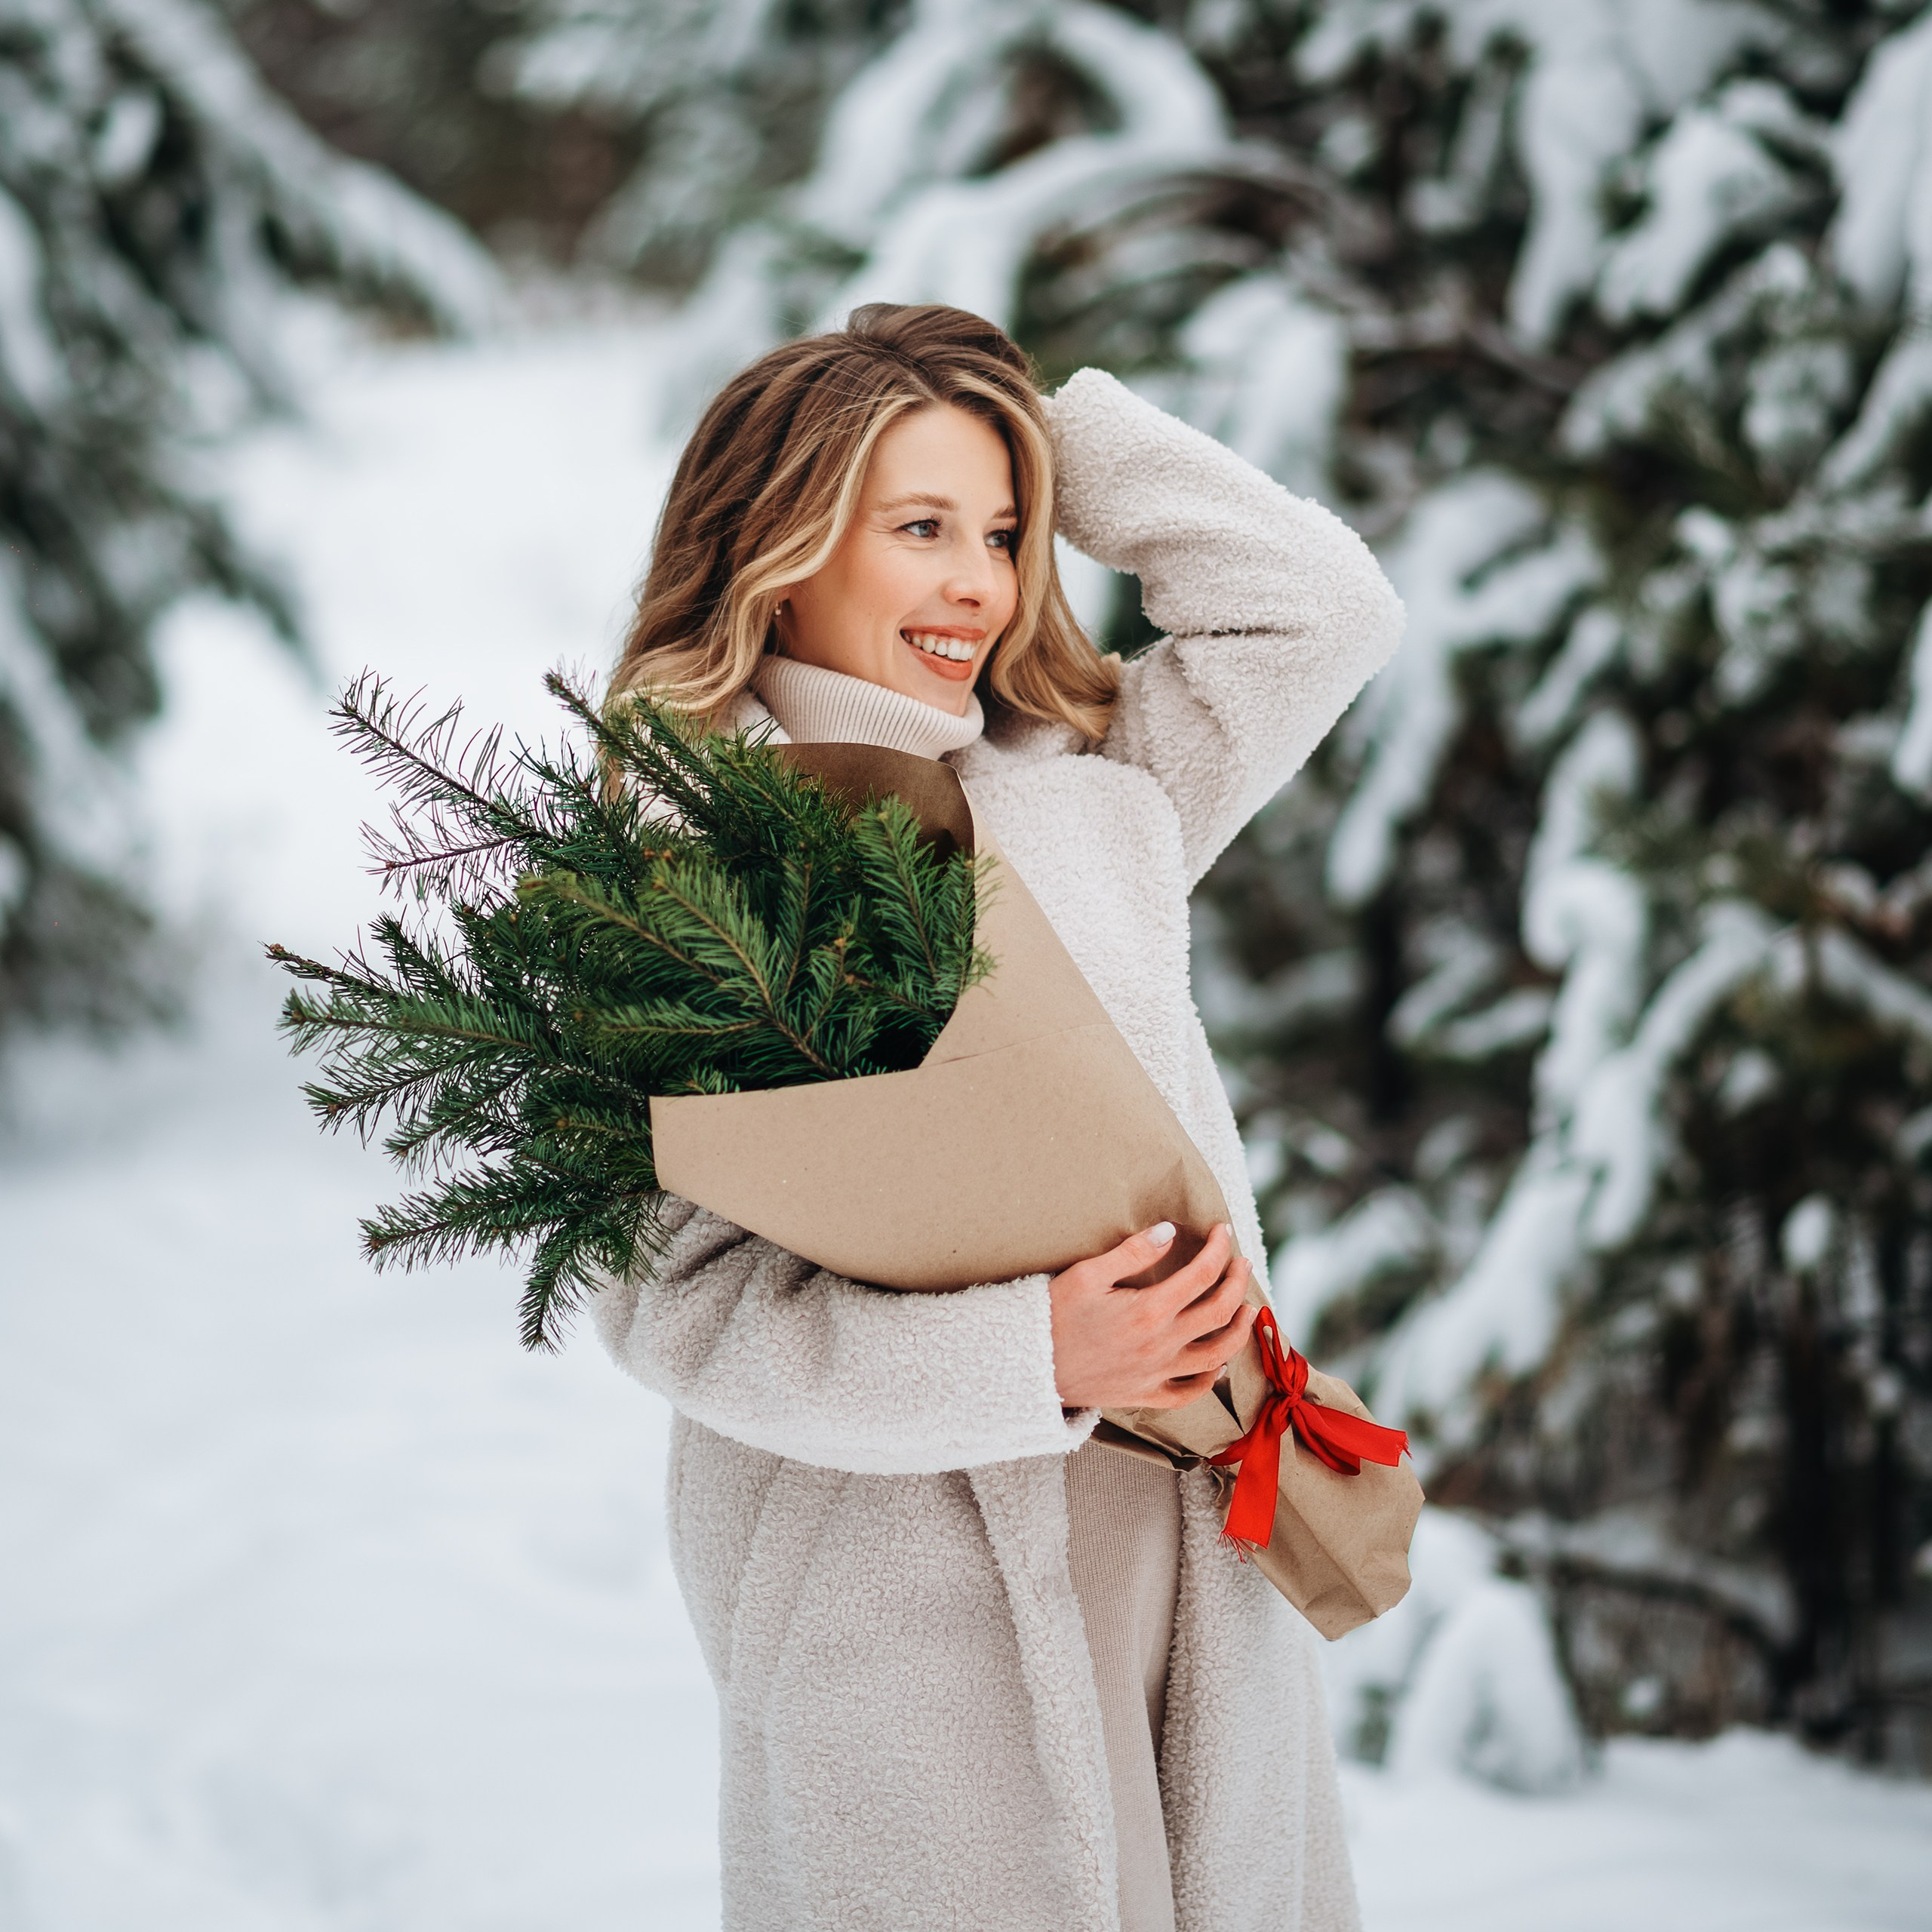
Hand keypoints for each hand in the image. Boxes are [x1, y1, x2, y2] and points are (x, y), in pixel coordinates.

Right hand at [1048, 1221, 1254, 1410]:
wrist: (1027, 1368)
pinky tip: (1219, 1364)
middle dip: (1237, 1283)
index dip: (1218, 1250)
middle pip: (1218, 1312)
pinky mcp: (1144, 1395)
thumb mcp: (1087, 1275)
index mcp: (1148, 1310)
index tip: (1223, 1232)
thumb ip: (1131, 1252)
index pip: (1201, 1275)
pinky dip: (1211, 1379)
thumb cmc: (1052, 1316)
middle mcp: (1160, 1344)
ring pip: (1217, 1355)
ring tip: (1248, 1311)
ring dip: (1239, 1331)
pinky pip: (1189, 1393)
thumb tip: (1169, 1231)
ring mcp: (1155, 1374)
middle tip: (1242, 1263)